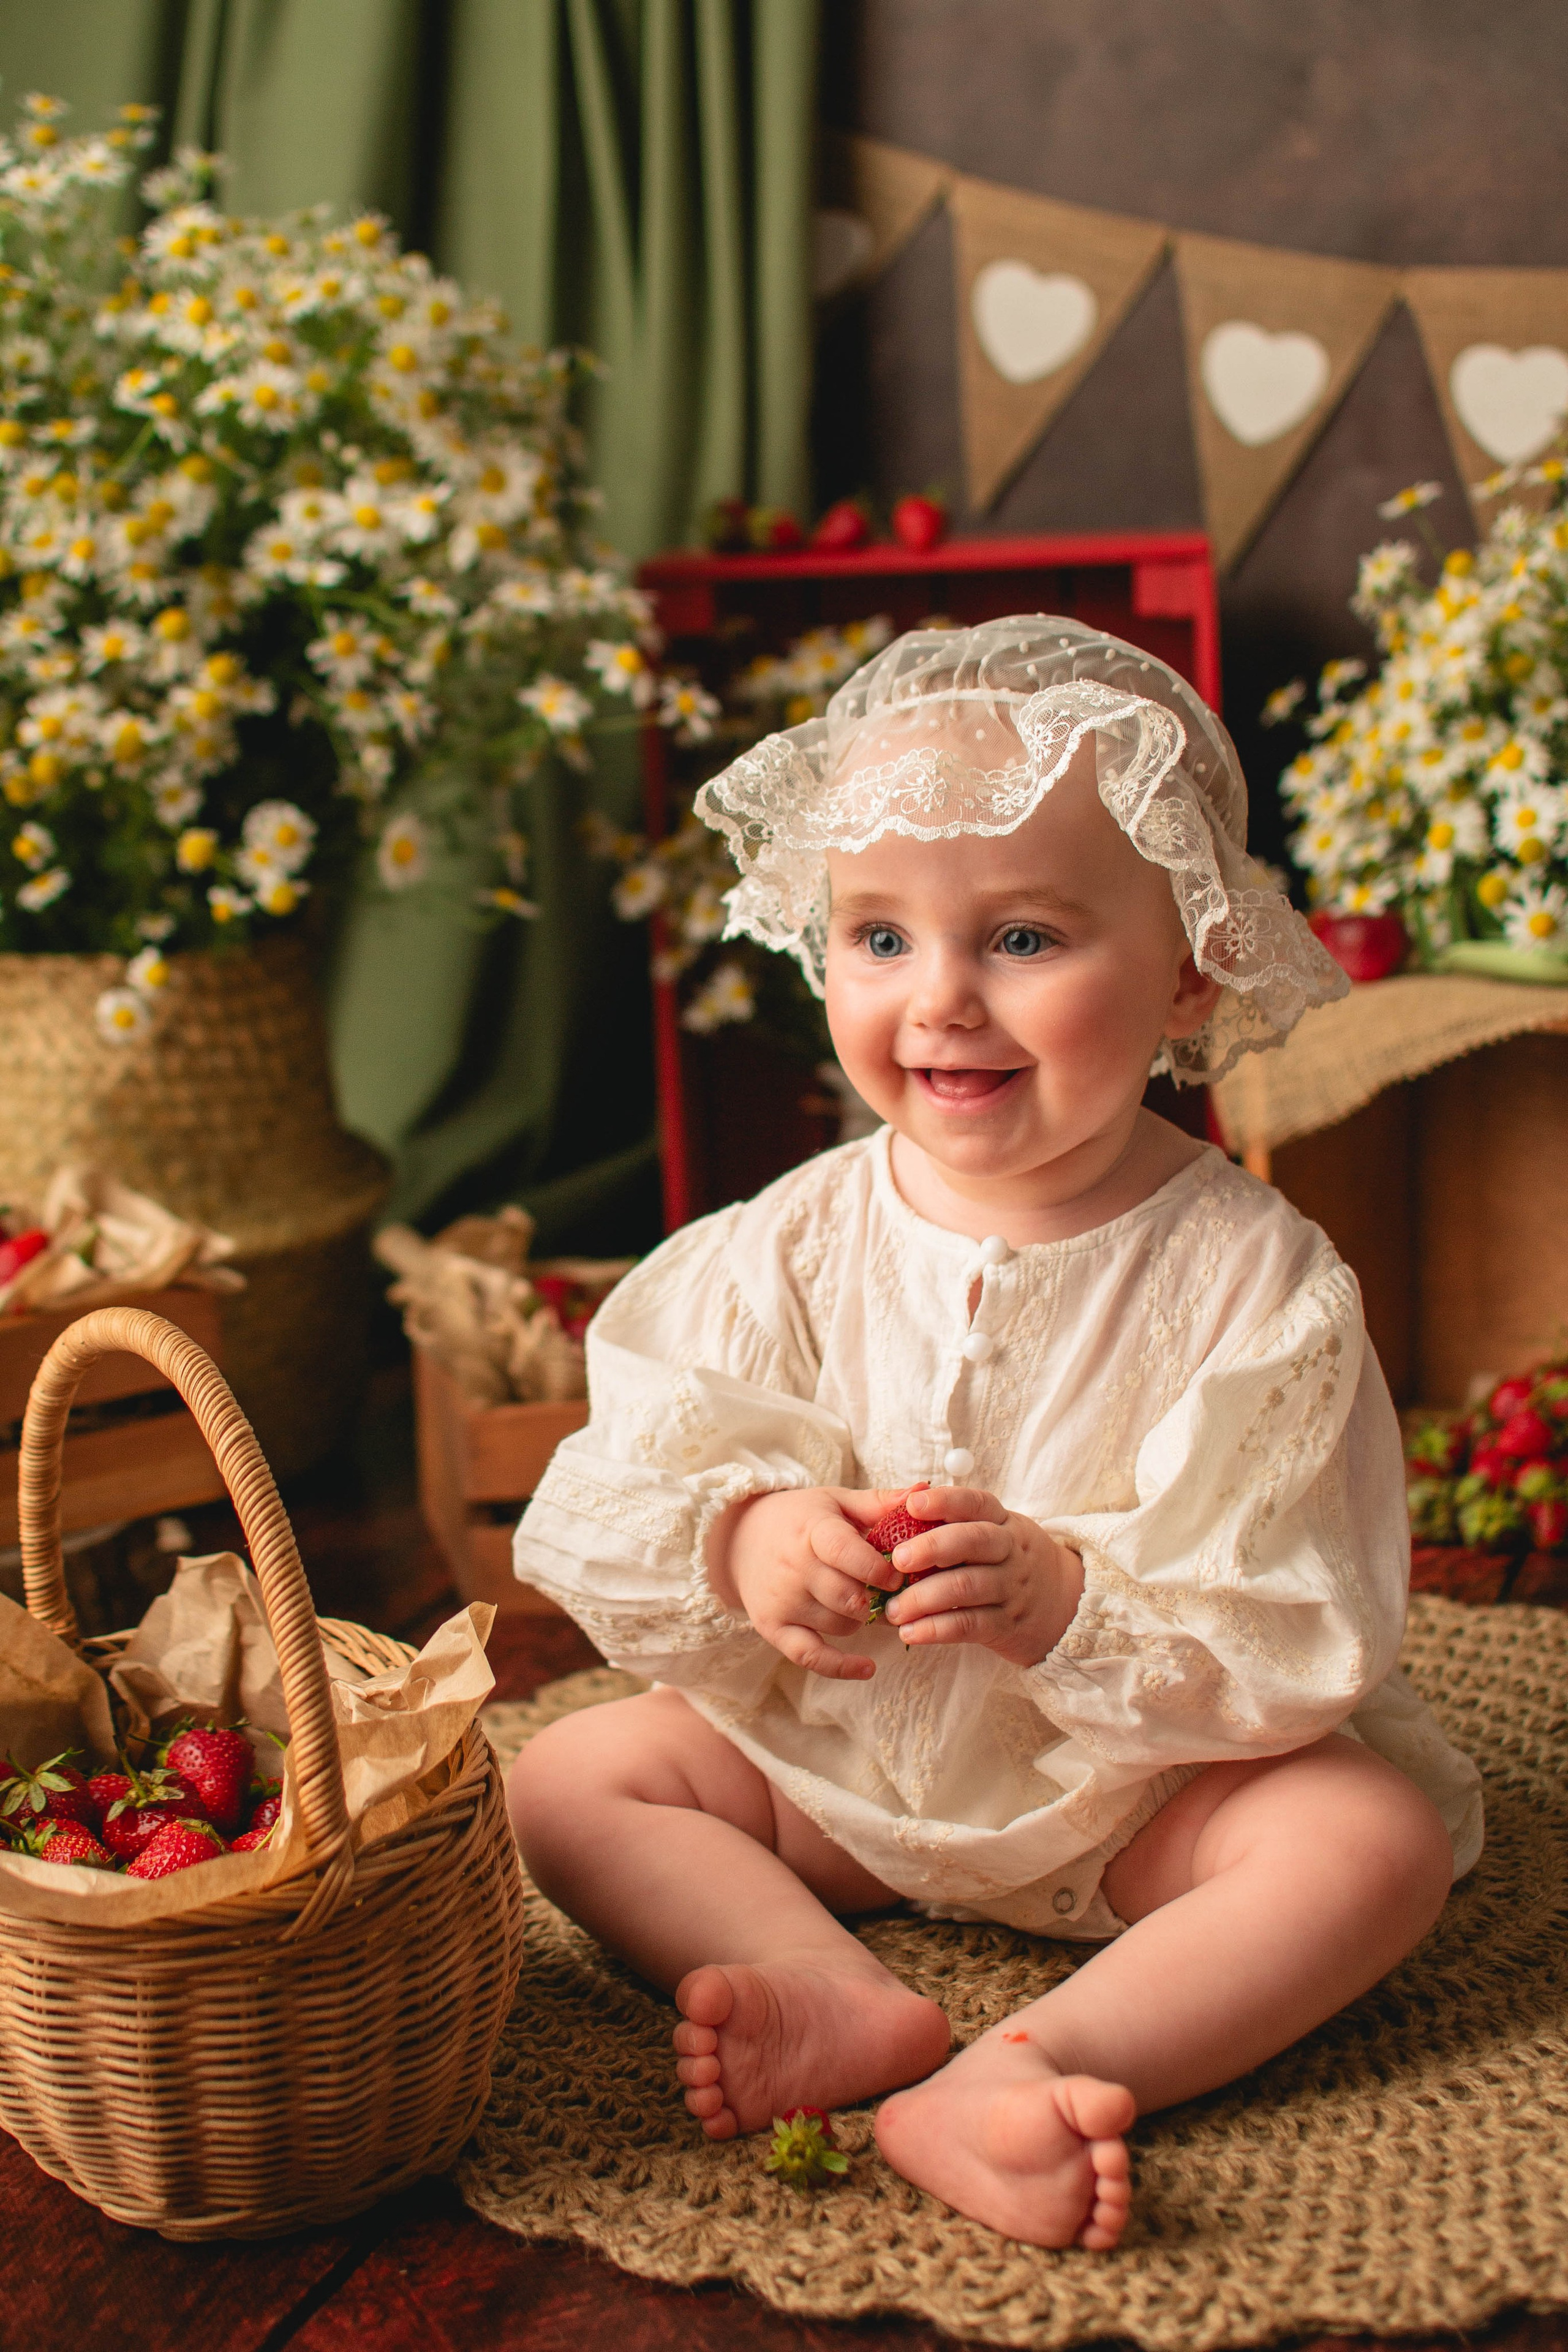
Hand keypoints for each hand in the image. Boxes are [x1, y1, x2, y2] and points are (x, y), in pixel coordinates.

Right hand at [707, 1486, 907, 1680]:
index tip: (899, 1574)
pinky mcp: (772, 1627)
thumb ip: (879, 1502)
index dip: (877, 1568)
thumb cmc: (800, 1518)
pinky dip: (840, 1666)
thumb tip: (924, 1491)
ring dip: (863, 1618)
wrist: (741, 1539)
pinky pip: (810, 1655)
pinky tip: (868, 1668)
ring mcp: (782, 1601)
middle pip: (849, 1597)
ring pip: (841, 1624)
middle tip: (891, 1593)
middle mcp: (794, 1568)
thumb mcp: (835, 1502)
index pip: (845, 1552)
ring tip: (865, 1602)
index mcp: (812, 1531)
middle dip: (877, 1598)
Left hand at [882, 1486, 1084, 1666]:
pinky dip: (935, 1629)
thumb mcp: (1000, 1534)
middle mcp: (1011, 1552)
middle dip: (931, 1547)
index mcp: (1004, 1523)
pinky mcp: (1007, 1625)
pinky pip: (968, 1625)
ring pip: (966, 1587)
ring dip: (923, 1598)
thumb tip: (898, 1514)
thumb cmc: (1011, 1562)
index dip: (944, 1501)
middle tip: (897, 1561)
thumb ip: (959, 1525)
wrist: (1066, 1605)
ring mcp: (1011, 1589)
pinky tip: (910, 1632)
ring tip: (892, 1609)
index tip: (911, 1504)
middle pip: (973, 1541)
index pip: (976, 1503)